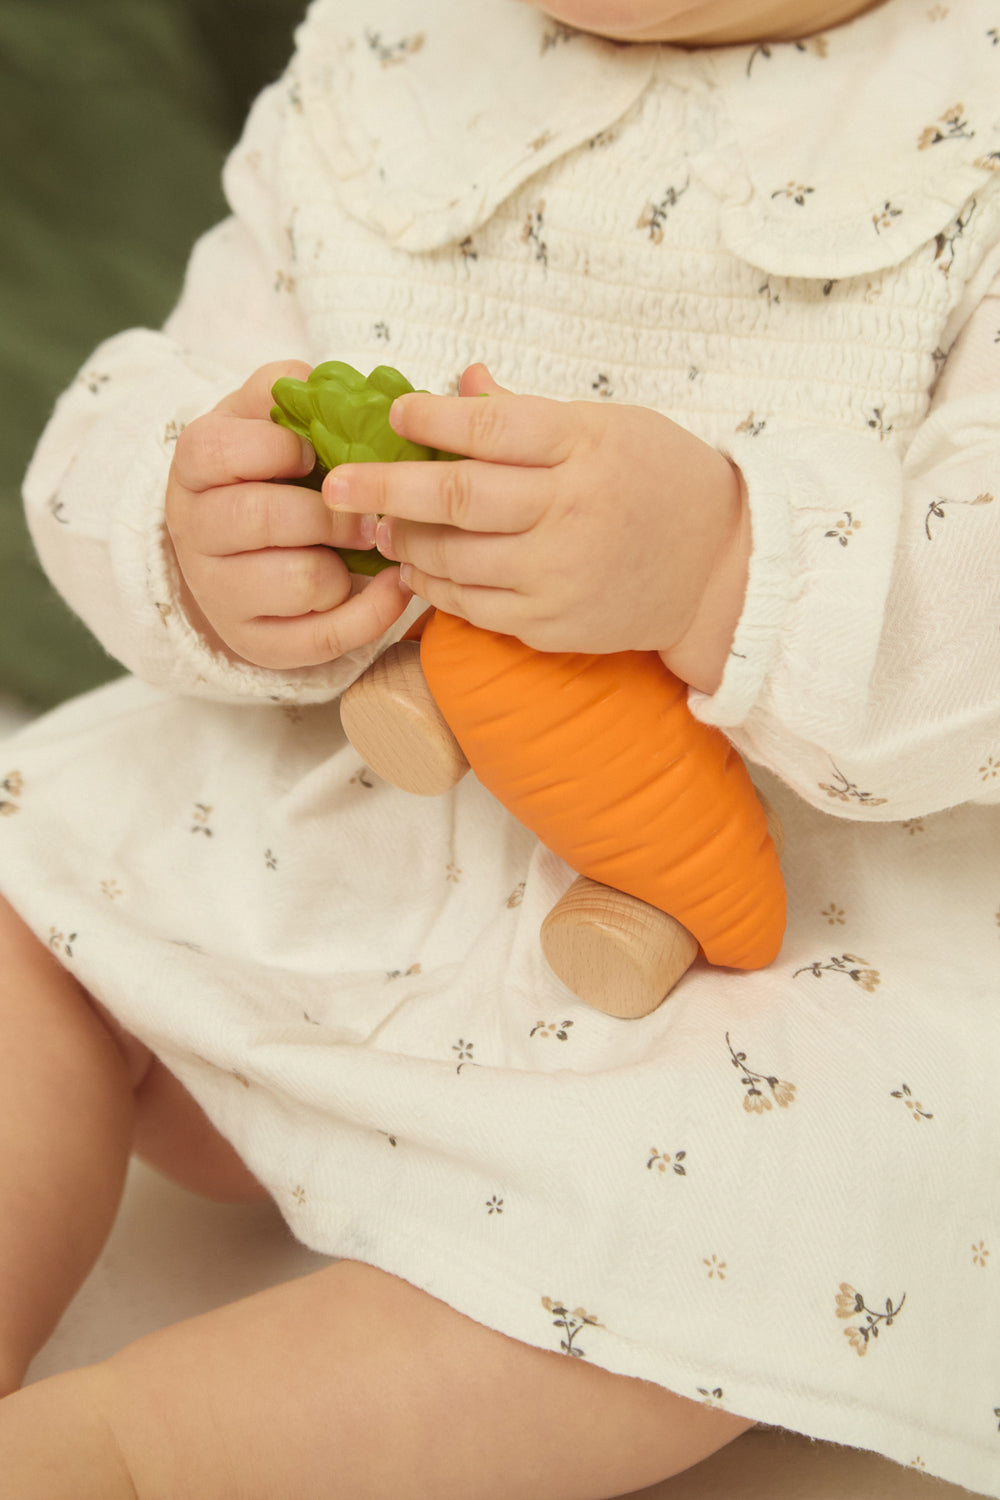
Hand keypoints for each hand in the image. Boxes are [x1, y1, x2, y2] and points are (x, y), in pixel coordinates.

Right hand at [165, 361, 411, 668]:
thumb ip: (288, 393)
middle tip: (367, 512)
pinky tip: (393, 585)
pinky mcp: (257, 643)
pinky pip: (325, 637)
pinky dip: (372, 612)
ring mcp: (221, 594)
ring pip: (299, 580)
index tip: (317, 453)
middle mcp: (195, 532)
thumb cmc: (266, 473)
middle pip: (265, 518)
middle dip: (332, 514)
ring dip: (345, 565)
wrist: (237, 551)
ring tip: (361, 550)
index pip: (225, 450)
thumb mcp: (263, 420)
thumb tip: (330, 384)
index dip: (283, 449)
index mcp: (195, 466)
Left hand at [324, 365, 748, 688]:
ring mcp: (559, 575)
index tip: (394, 413)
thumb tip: (457, 382)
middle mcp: (569, 512)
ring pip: (454, 558)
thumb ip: (528, 412)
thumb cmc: (660, 481)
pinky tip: (415, 568)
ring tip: (375, 525)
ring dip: (404, 541)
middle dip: (384, 487)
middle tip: (334, 484)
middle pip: (457, 496)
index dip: (432, 419)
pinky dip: (435, 587)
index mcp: (585, 447)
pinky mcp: (551, 625)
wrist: (718, 570)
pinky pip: (473, 607)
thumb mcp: (608, 427)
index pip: (492, 426)